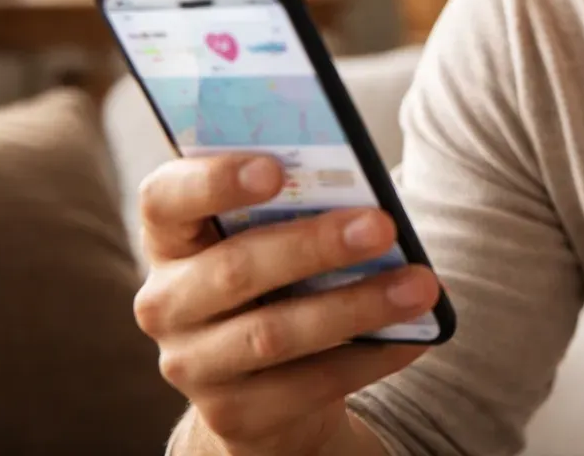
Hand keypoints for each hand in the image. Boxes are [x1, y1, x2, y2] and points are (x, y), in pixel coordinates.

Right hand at [134, 154, 439, 455]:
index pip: (164, 199)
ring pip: (274, 333)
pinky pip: (306, 385)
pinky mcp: (232, 414)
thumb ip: (294, 209)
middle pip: (234, 268)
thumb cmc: (276, 281)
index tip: (275, 168)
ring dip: (356, 306)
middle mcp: (165, 303)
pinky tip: (412, 337)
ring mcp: (192, 365)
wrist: (262, 383)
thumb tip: (366, 195)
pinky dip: (368, 358)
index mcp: (170, 238)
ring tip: (419, 286)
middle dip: (315, 245)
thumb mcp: (269, 238)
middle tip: (382, 226)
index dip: (213, 181)